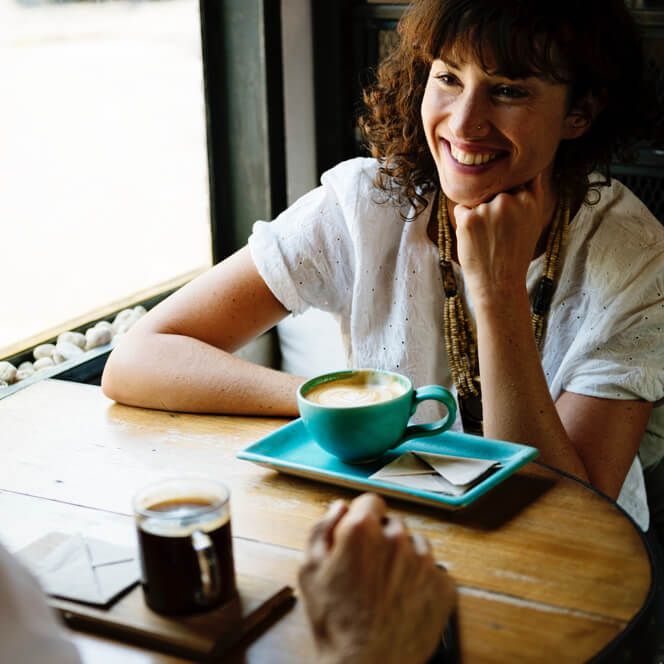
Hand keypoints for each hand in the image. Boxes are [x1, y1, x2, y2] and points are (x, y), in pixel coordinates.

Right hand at [298, 493, 456, 663]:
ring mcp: (425, 562)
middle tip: (369, 570)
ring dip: (404, 558)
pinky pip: (434, 572)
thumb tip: (338, 508)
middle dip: (382, 540)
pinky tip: (404, 599)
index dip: (362, 517)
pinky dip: (422, 582)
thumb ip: (321, 529)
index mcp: (363, 530)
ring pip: (416, 546)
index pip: (371, 501)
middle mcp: (398, 539)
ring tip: (387, 588)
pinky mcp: (444, 586)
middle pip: (393, 524)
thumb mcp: (310, 570)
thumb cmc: (336, 623)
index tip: (359, 534)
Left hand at [452, 173, 552, 303]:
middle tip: (497, 235)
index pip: (511, 183)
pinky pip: (461, 210)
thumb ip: (532, 193)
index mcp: (528, 199)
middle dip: (490, 207)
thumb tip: (530, 168)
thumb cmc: (515, 254)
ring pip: (475, 200)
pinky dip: (464, 223)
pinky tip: (475, 240)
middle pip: (491, 191)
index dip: (506, 200)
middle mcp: (509, 200)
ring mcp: (488, 208)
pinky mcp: (469, 218)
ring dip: (477, 215)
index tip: (507, 221)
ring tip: (487, 239)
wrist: (499, 284)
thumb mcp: (533, 222)